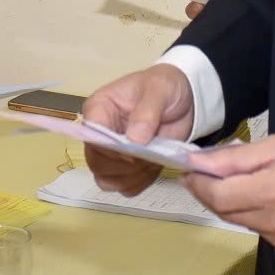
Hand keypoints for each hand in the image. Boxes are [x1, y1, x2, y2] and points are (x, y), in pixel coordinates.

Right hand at [81, 63, 195, 192]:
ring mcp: (111, 153)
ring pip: (107, 179)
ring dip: (132, 177)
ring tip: (153, 160)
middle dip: (123, 166)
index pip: (91, 135)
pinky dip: (140, 183)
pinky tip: (154, 167)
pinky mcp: (126, 168)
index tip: (134, 153)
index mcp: (99, 109)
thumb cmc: (165, 86)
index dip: (109, 149)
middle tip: (148, 157)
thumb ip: (146, 112)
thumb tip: (134, 139)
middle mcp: (99, 133)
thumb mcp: (159, 89)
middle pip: (96, 162)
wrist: (183, 99)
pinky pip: (125, 187)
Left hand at [183, 134, 274, 256]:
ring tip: (241, 183)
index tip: (188, 171)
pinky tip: (266, 201)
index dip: (198, 184)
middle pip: (225, 212)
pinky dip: (254, 216)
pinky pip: (260, 232)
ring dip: (232, 204)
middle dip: (210, 193)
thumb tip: (197, 162)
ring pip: (241, 222)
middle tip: (204, 174)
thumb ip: (235, 158)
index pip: (219, 195)